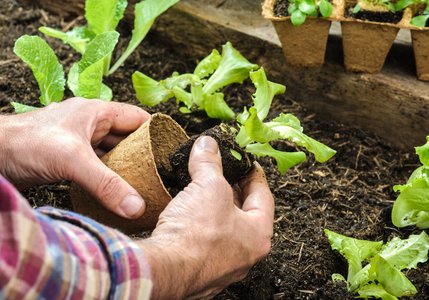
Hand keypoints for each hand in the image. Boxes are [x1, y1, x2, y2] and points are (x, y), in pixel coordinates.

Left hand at [0, 98, 149, 218]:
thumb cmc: (25, 143)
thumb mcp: (72, 161)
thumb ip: (106, 184)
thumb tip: (137, 206)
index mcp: (96, 112)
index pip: (137, 118)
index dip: (156, 132)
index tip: (171, 153)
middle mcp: (89, 125)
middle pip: (126, 139)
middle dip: (142, 156)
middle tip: (160, 177)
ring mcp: (77, 143)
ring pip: (110, 155)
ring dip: (124, 169)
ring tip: (143, 188)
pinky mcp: (66, 160)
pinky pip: (95, 168)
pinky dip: (106, 179)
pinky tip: (114, 194)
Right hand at [138, 136, 274, 298]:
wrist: (165, 270)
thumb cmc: (196, 235)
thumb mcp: (207, 185)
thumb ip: (209, 162)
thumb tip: (207, 145)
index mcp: (258, 235)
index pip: (263, 196)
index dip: (253, 174)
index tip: (246, 163)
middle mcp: (244, 256)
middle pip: (243, 215)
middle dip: (231, 192)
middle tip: (221, 174)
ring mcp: (222, 268)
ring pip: (222, 232)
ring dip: (212, 211)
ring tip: (200, 192)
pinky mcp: (198, 273)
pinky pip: (203, 245)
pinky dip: (197, 229)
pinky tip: (184, 218)